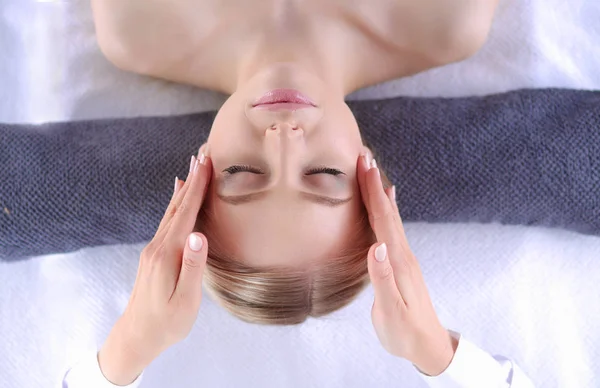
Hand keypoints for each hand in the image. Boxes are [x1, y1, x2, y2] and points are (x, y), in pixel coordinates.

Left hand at [98, 150, 211, 384]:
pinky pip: (167, 221)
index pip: (186, 213)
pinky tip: (177, 197)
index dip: (198, 187)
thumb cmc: (166, 323)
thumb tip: (198, 235)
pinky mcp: (155, 255)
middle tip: (203, 155)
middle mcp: (159, 246)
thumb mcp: (185, 301)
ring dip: (184, 189)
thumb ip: (193, 268)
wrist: (136, 336)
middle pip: (177, 206)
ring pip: (171, 212)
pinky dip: (176, 204)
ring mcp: (154, 249)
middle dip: (192, 180)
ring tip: (193, 169)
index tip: (207, 163)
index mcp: (168, 254)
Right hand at [357, 154, 457, 376]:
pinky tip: (388, 202)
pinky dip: (388, 210)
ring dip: (380, 192)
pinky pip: (392, 228)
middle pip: (388, 212)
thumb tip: (376, 247)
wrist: (429, 346)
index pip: (384, 220)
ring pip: (391, 217)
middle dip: (375, 183)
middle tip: (364, 156)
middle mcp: (403, 254)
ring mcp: (404, 257)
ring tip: (372, 171)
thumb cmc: (406, 333)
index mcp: (398, 262)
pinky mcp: (401, 263)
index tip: (364, 166)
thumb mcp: (392, 312)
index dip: (373, 192)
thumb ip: (383, 280)